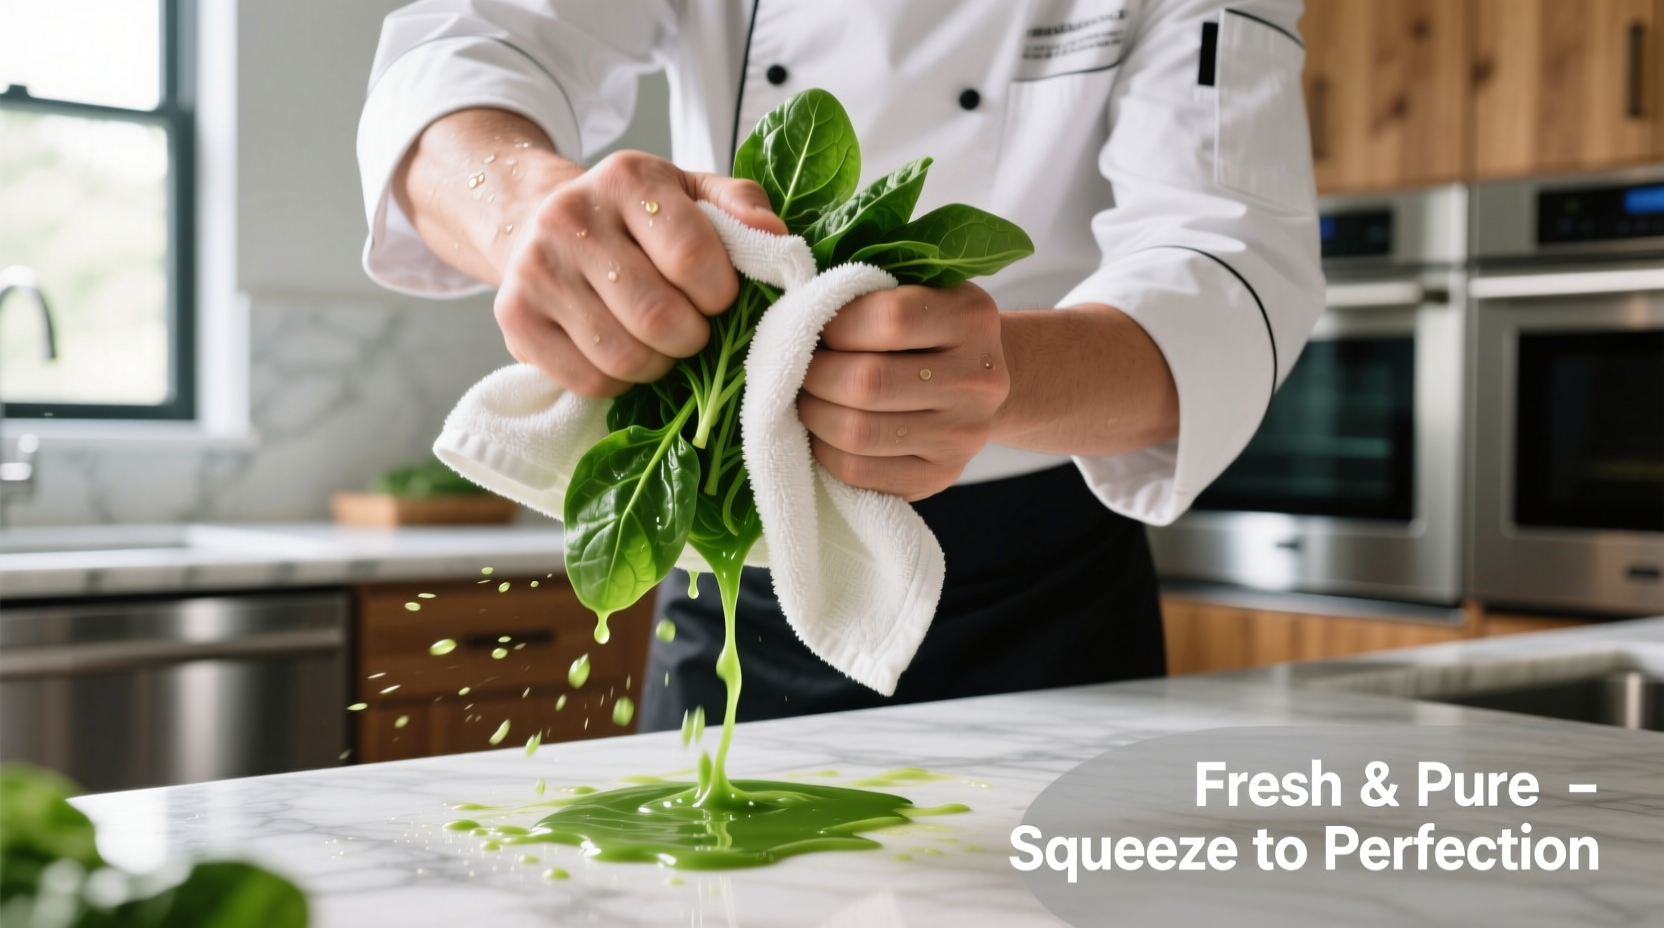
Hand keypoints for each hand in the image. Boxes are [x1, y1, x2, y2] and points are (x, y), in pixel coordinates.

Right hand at [495, 151, 785, 396]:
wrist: (537, 217)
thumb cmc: (634, 215)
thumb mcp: (690, 192)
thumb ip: (739, 207)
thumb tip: (774, 236)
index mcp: (626, 178)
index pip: (691, 256)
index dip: (719, 294)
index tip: (719, 297)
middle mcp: (570, 218)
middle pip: (657, 316)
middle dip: (693, 338)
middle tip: (693, 329)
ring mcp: (536, 270)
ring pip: (623, 357)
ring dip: (659, 364)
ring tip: (660, 343)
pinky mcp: (515, 318)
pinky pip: (588, 381)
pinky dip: (619, 382)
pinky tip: (623, 352)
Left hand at [798, 284, 1009, 499]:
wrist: (976, 386)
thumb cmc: (928, 332)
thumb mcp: (917, 292)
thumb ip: (870, 294)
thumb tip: (799, 313)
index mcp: (971, 319)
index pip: (890, 318)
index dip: (837, 323)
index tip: (822, 326)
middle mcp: (977, 380)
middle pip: (866, 382)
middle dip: (814, 374)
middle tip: (802, 367)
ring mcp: (961, 436)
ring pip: (856, 432)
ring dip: (814, 413)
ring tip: (810, 397)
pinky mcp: (938, 476)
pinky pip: (857, 471)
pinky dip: (825, 450)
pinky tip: (827, 431)